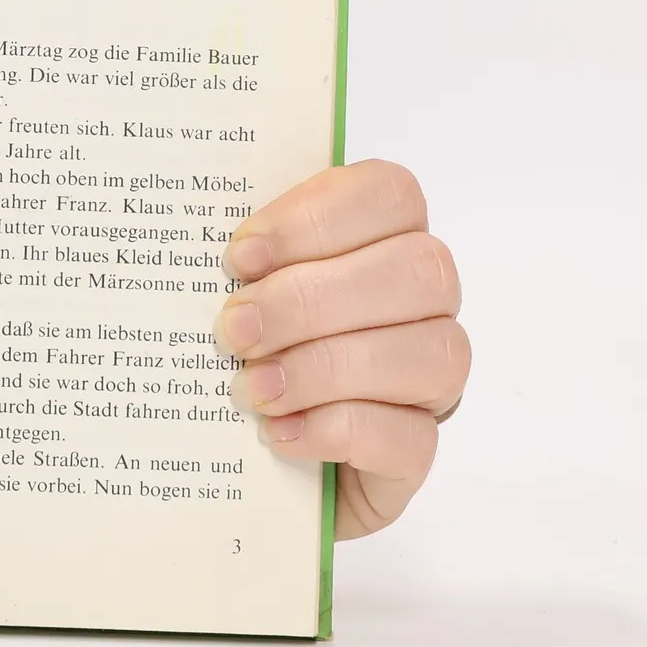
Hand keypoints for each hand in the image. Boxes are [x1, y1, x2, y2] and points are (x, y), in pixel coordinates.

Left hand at [216, 159, 467, 538]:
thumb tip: (213, 249)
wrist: (254, 453)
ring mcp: (433, 376)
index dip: (316, 218)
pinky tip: (280, 431)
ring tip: (252, 387)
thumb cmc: (252, 339)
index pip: (390, 194)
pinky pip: (412, 438)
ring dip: (324, 368)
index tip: (241, 256)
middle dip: (311, 300)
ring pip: (429, 353)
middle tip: (237, 329)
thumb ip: (246, 256)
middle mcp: (427, 299)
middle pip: (415, 272)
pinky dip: (336, 430)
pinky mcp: (419, 450)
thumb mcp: (244, 282)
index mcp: (388, 232)